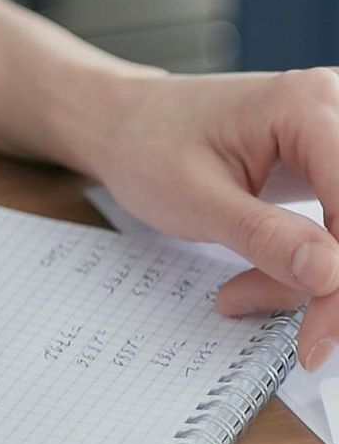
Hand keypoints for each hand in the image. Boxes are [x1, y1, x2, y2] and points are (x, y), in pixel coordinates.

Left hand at [75, 67, 338, 367]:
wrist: (125, 125)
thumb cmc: (147, 148)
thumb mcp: (195, 200)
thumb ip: (263, 237)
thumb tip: (332, 275)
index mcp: (307, 106)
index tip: (317, 338)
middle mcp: (336, 111)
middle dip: (328, 282)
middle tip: (295, 332)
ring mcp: (338, 140)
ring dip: (312, 279)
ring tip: (240, 293)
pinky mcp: (332, 169)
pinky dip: (306, 265)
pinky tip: (258, 278)